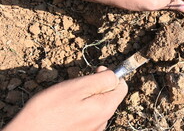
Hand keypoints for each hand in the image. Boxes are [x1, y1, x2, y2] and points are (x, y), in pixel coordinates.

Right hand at [4, 67, 126, 130]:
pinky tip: (64, 111)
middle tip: (76, 86)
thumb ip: (102, 80)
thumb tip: (115, 75)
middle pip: (109, 96)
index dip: (111, 75)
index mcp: (105, 108)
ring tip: (67, 100)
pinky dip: (79, 110)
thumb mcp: (78, 86)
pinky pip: (87, 116)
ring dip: (87, 98)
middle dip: (96, 86)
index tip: (96, 71)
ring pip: (97, 105)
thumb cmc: (49, 109)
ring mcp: (93, 129)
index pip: (122, 86)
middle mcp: (103, 121)